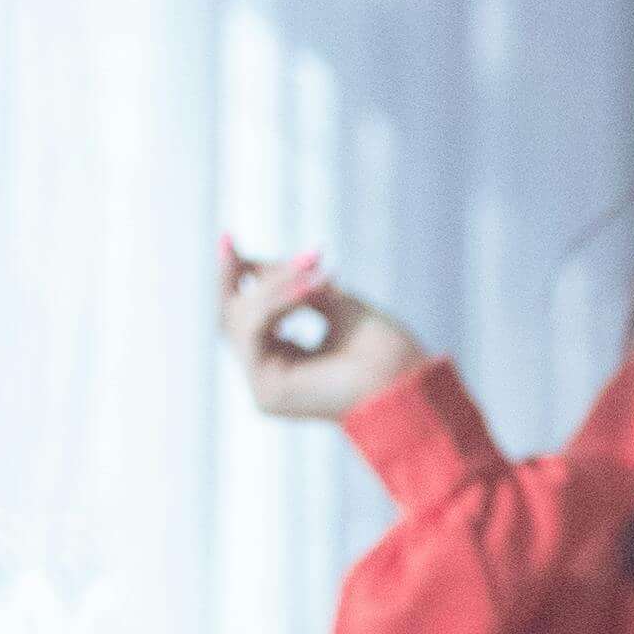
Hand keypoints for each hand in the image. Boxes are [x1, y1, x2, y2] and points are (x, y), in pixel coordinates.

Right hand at [218, 235, 429, 425]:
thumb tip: (251, 262)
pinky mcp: (266, 393)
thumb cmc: (382, 346)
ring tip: (314, 269)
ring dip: (276, 286)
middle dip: (251, 277)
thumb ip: (290, 286)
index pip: (245, 316)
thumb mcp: (330, 301)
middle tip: (245, 243)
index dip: (233, 278)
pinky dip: (278, 303)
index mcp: (285, 360)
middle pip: (235, 317)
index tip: (227, 240)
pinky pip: (255, 333)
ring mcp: (264, 388)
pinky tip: (308, 290)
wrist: (407, 378)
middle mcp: (269, 377)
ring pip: (242, 321)